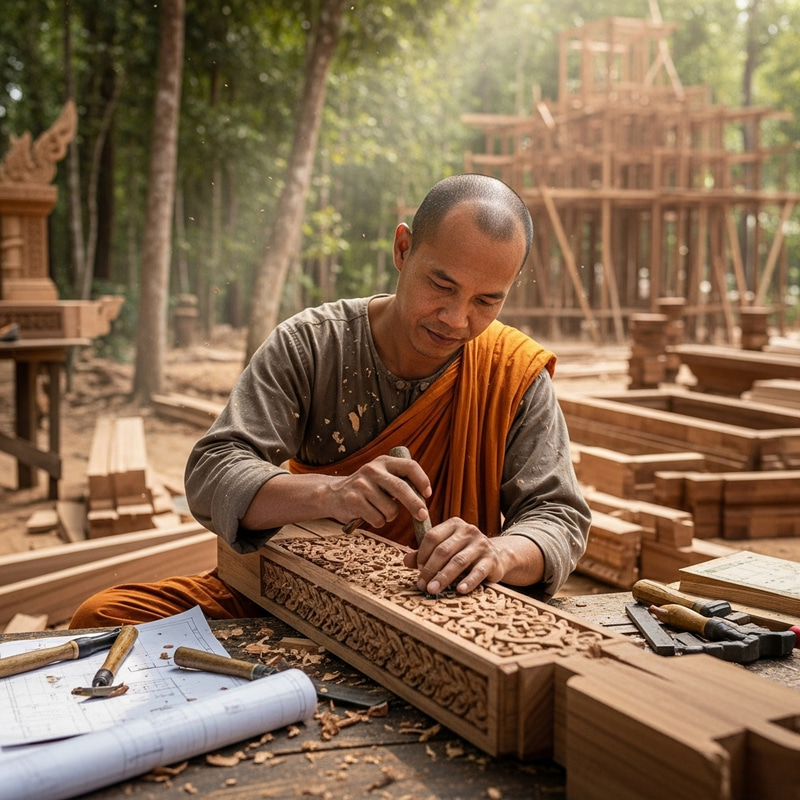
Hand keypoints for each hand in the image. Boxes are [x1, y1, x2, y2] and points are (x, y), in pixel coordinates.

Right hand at [328, 453, 430, 529]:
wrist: (332, 494)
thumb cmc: (366, 489)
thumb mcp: (381, 477)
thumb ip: (400, 481)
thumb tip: (424, 498)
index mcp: (384, 462)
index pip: (409, 466)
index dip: (422, 480)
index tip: (428, 494)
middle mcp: (373, 470)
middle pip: (402, 488)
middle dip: (415, 505)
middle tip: (422, 516)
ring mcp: (362, 485)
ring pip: (390, 509)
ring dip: (389, 516)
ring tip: (379, 510)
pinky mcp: (353, 500)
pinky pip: (377, 519)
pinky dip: (377, 522)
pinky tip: (368, 514)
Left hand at [402, 519, 544, 593]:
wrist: (497, 557)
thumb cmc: (464, 553)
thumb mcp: (446, 550)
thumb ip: (425, 554)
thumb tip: (406, 560)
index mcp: (454, 524)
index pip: (432, 536)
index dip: (422, 553)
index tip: (418, 569)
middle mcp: (468, 531)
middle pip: (443, 550)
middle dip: (430, 569)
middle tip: (421, 585)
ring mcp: (482, 544)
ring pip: (458, 561)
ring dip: (443, 577)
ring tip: (432, 590)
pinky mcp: (492, 560)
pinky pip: (478, 571)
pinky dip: (468, 581)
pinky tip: (460, 590)